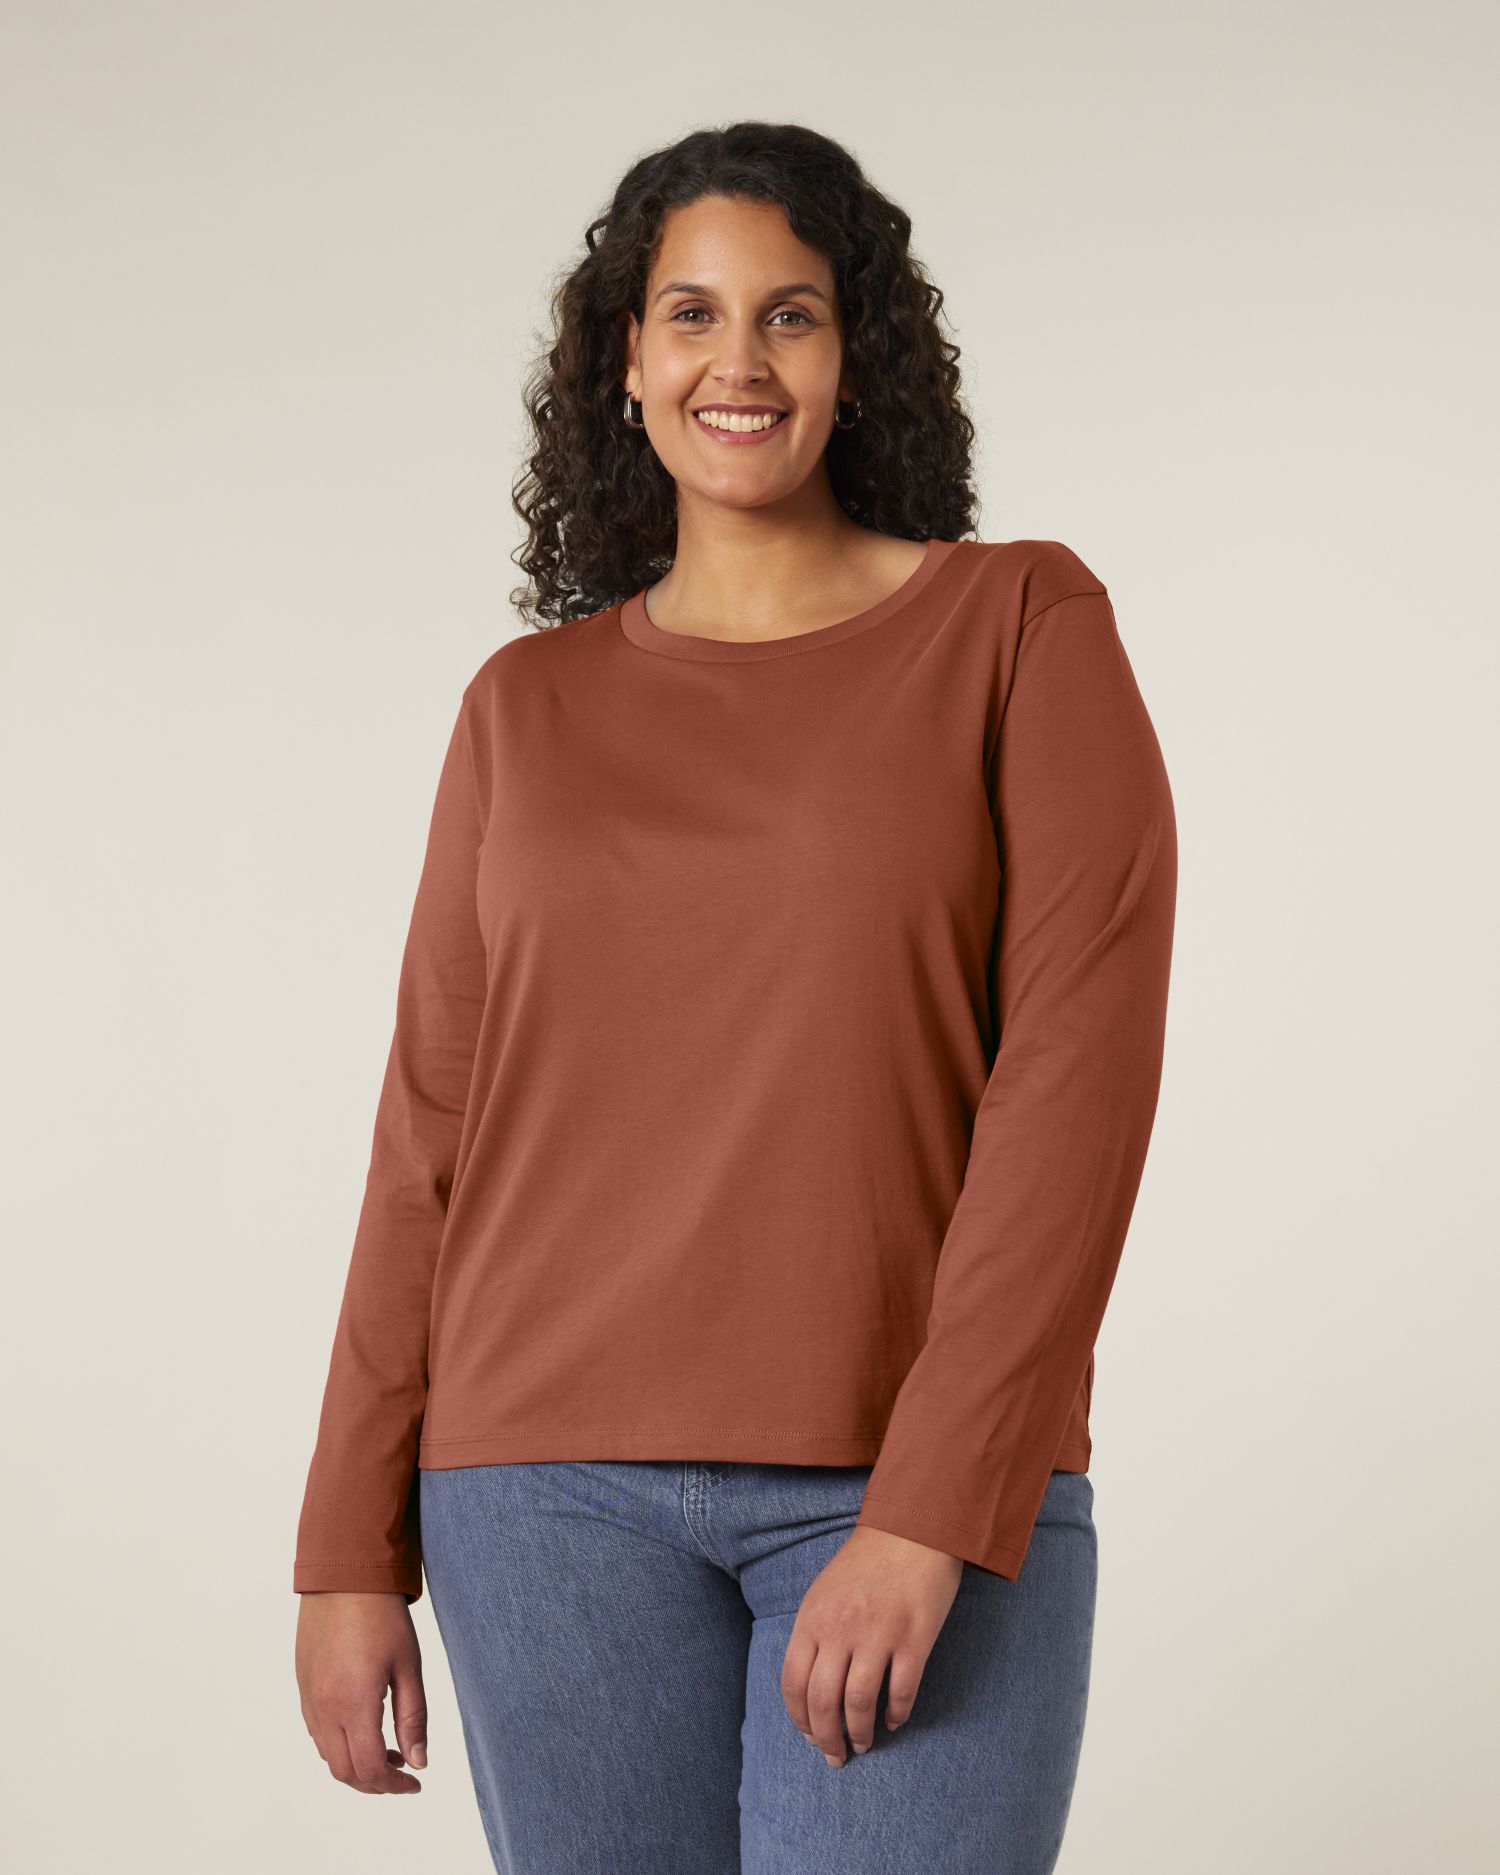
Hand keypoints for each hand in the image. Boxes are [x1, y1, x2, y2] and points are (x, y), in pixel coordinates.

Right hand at [296, 1592, 428, 1793]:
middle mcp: (323, 1708)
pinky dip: (339, 1745)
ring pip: (328, 1755)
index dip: (394, 1785)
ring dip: (356, 1766)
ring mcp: (308, 1698)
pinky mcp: (302, 1686)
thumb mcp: (409, 1665)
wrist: (343, 1577)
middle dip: (375, 1783)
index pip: (370, 1769)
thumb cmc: (381, 1616)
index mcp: (352, 1704)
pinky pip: (317, 1733)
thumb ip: (413, 1717)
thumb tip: (418, 1761)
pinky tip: (363, 1729)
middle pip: (344, 1771)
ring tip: (389, 1752)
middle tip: (403, 1773)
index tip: (415, 1783)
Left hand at [780, 1525, 963, 1765]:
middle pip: (823, 1702)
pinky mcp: (914, 1639)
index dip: (799, 1718)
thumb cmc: (867, 1561)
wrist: (913, 1527)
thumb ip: (815, 1632)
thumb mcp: (825, 1591)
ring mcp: (878, 1635)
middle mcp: (841, 1629)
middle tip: (835, 1756)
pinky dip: (895, 1714)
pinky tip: (893, 1720)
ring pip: (859, 1703)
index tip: (809, 1736)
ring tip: (863, 1743)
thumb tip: (810, 1685)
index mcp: (813, 1618)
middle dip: (826, 1738)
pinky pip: (901, 1691)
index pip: (793, 1683)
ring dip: (859, 1732)